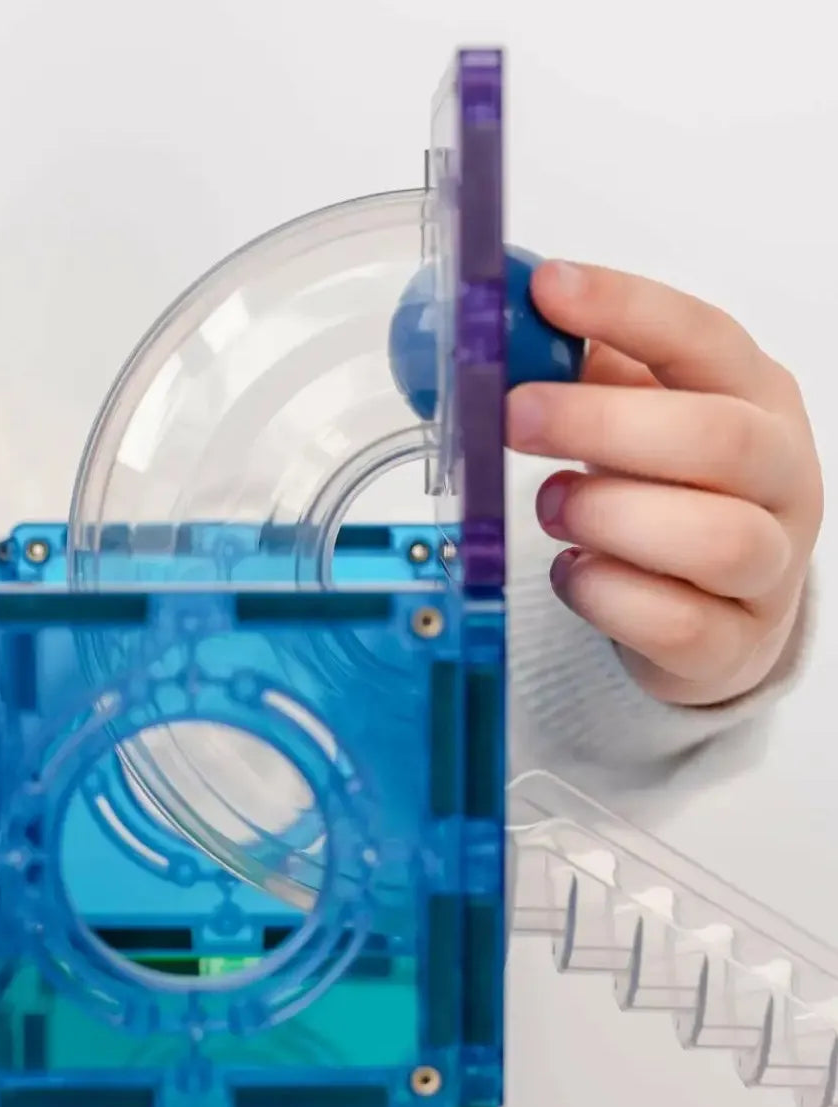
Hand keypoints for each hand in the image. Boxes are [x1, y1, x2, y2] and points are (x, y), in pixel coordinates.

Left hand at [505, 260, 822, 706]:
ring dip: (610, 515)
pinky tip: (573, 572)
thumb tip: (497, 324)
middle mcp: (781, 477)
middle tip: (514, 416)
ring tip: (551, 505)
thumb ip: (583, 370)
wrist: (720, 607)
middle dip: (601, 423)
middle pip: (719, 439)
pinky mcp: (734, 645)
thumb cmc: (672, 491)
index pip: (704, 337)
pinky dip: (606, 596)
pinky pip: (676, 624)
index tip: (547, 288)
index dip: (626, 308)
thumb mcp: (642, 415)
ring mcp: (769, 567)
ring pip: (715, 539)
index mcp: (756, 398)